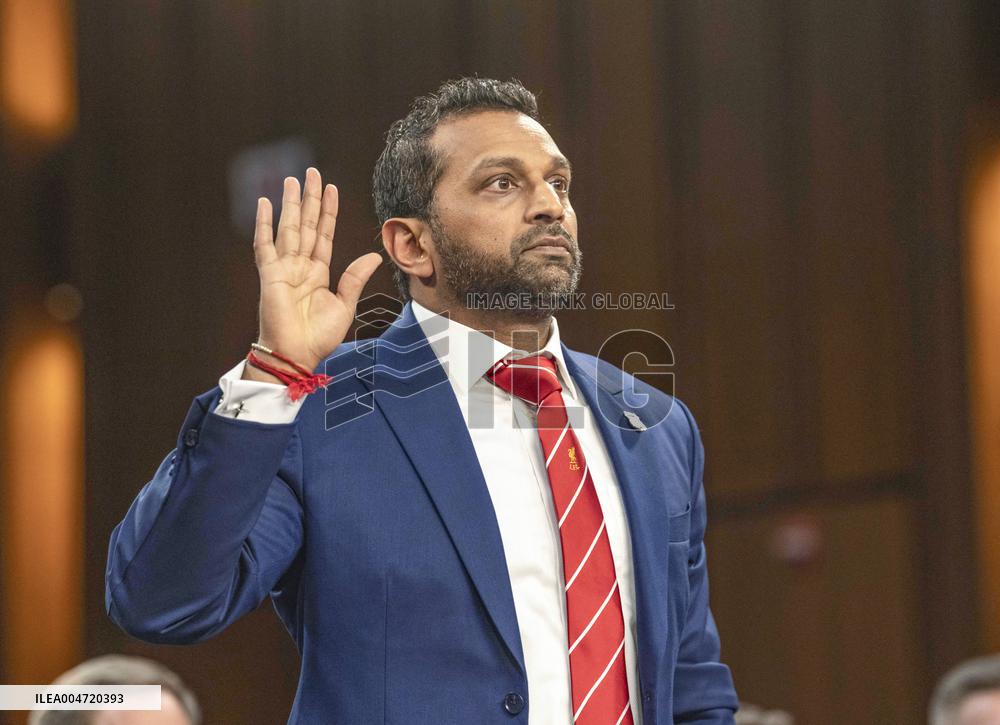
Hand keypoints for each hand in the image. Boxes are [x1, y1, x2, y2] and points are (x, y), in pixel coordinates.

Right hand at [248, 167, 381, 379]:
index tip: (331, 188)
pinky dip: (263, 224)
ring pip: (288, 228)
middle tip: (312, 172)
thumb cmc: (319, 337)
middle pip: (307, 224)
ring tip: (292, 180)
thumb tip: (373, 256)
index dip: (328, 211)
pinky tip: (264, 204)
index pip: (324, 234)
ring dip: (290, 204)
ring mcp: (284, 268)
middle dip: (310, 198)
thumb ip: (355, 279)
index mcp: (318, 272)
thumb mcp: (345, 305)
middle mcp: (300, 266)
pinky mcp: (269, 275)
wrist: (297, 355)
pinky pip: (265, 245)